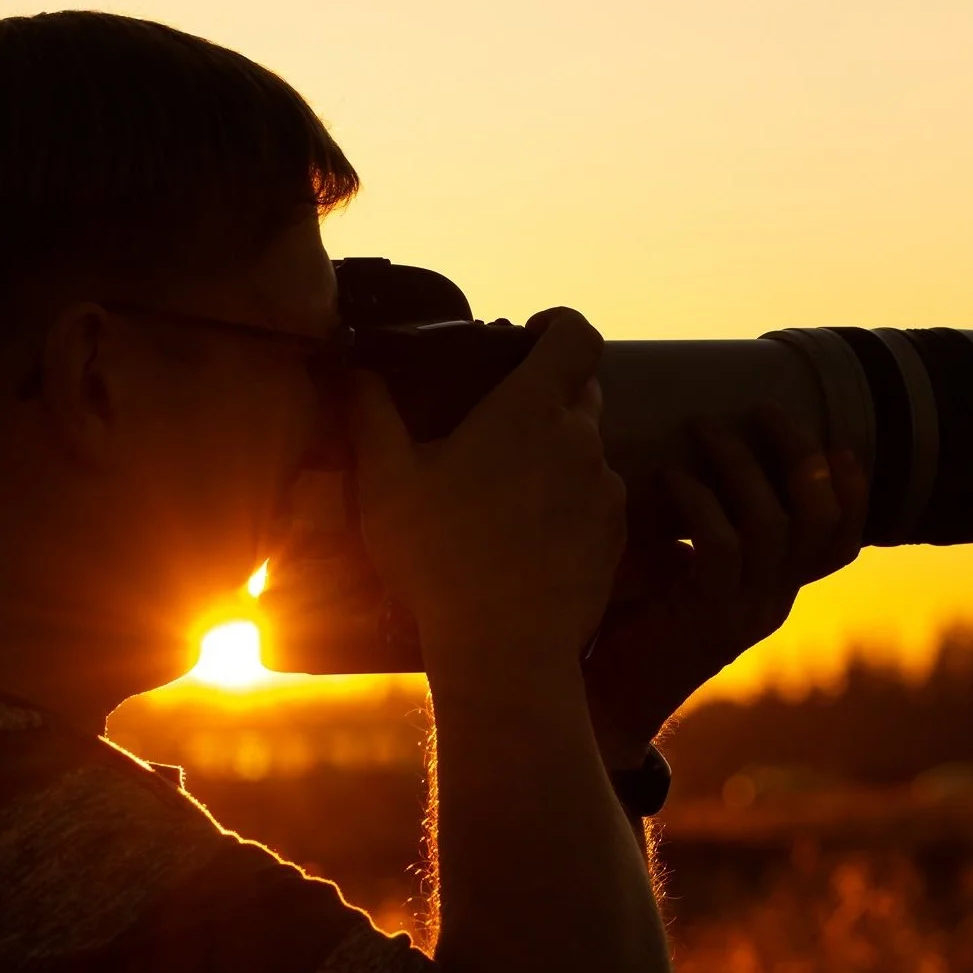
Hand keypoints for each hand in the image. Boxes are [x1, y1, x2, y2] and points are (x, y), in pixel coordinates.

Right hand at [347, 307, 626, 664]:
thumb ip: (371, 415)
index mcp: (531, 410)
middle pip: (583, 392)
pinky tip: (532, 538)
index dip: (561, 325)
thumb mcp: (385, 482)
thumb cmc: (441, 557)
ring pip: (589, 452)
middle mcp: (581, 441)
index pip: (577, 336)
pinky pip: (599, 502)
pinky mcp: (616, 539)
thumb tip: (355, 372)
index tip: (532, 334)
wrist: (504, 648)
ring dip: (558, 456)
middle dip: (549, 396)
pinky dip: (572, 504)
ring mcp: (606, 492)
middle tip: (501, 424)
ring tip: (509, 493)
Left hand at [581, 403, 867, 764]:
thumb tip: (683, 456)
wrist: (599, 701)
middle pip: (820, 520)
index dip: (849, 491)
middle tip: (760, 410)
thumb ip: (694, 530)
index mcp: (771, 591)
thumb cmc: (624, 624)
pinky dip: (700, 502)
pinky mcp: (707, 618)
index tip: (831, 441)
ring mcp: (744, 612)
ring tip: (703, 428)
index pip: (838, 543)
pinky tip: (668, 478)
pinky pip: (723, 546)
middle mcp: (771, 602)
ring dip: (740, 466)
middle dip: (798, 455)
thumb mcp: (672, 571)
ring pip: (775, 524)